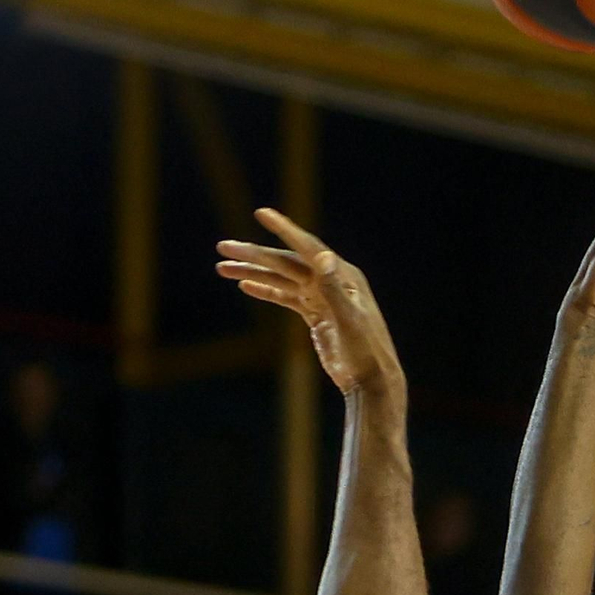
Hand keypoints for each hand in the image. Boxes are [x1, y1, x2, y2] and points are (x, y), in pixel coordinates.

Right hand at [217, 211, 402, 396]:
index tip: (261, 213)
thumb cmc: (366, 352)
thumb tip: (323, 256)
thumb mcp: (350, 321)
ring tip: (222, 267)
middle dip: (254, 254)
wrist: (372, 382)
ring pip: (282, 278)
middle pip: (286, 262)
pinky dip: (266, 291)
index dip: (284, 229)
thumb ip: (334, 289)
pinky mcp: (315, 314)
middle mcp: (332, 281)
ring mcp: (322, 297)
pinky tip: (245, 285)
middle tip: (223, 247)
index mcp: (343, 276)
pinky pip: (286, 297)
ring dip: (254, 272)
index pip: (308, 247)